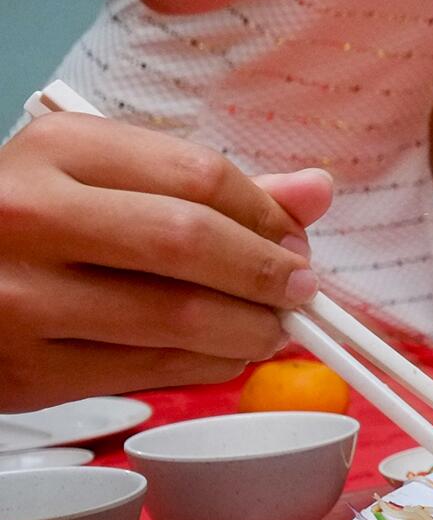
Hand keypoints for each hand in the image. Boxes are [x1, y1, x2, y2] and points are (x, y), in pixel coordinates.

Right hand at [0, 115, 331, 411]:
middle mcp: (30, 215)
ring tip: (271, 328)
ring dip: (250, 329)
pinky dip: (211, 365)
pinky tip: (227, 354)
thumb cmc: (31, 225)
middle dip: (267, 273)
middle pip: (190, 242)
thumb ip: (209, 187)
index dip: (268, 215)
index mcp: (57, 149)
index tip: (295, 239)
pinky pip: (150, 370)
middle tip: (299, 290)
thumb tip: (318, 191)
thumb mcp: (104, 180)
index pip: (200, 175)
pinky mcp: (27, 370)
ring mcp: (21, 296)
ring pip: (177, 316)